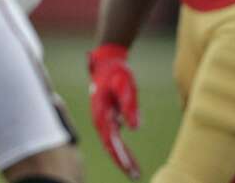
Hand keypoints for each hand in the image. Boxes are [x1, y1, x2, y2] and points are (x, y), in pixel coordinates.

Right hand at [89, 43, 140, 179]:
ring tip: (135, 172)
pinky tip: (129, 157)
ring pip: (112, 144)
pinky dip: (121, 149)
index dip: (121, 156)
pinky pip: (114, 138)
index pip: (111, 141)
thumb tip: (135, 129)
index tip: (130, 169)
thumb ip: (130, 106)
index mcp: (101, 113)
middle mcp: (100, 119)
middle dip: (122, 162)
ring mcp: (102, 119)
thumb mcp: (126, 86)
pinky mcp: (107, 117)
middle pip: (110, 146)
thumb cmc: (116, 73)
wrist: (107, 62)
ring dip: (122, 158)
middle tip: (135, 176)